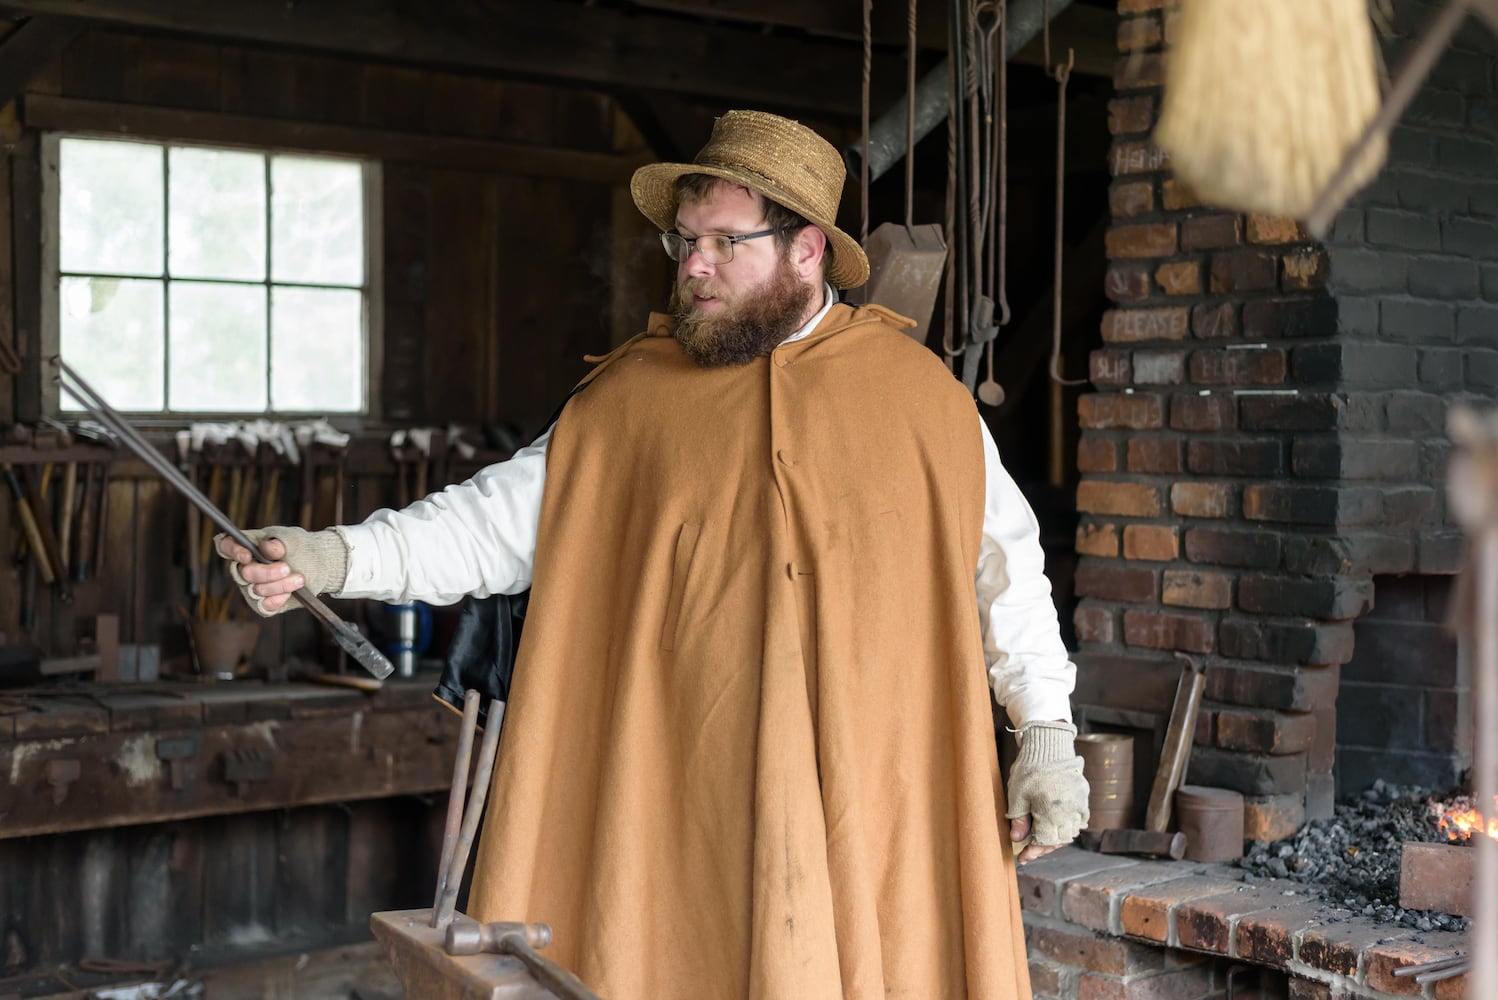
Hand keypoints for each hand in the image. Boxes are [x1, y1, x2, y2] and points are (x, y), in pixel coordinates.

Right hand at [214, 526, 348, 616]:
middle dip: (267, 572)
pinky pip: (264, 605)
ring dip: (280, 585)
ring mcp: (253, 586)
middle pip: (244, 573)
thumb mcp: (293, 539)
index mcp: (248, 546)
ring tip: (299, 579)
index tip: (248, 556)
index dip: (232, 551)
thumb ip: (280, 542)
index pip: (226, 546)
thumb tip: (269, 548)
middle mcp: (245, 567)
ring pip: (257, 590)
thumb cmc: (301, 548)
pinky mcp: (264, 602)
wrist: (318, 565)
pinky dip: (278, 599)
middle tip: (287, 568)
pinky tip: (290, 593)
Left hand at [1005, 720, 1088, 863]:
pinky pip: (1080, 819)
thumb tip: (1016, 840)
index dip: (1032, 852)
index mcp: (1051, 813)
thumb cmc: (1030, 769)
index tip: (1021, 857)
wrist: (1049, 745)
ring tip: (1042, 839)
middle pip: (1059, 840)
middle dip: (1044, 848)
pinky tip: (1058, 826)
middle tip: (1029, 850)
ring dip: (1058, 838)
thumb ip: (1018, 819)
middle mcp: (1069, 812)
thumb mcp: (1017, 794)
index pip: (1044, 842)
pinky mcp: (1083, 796)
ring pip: (1071, 831)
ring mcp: (1079, 804)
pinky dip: (1070, 826)